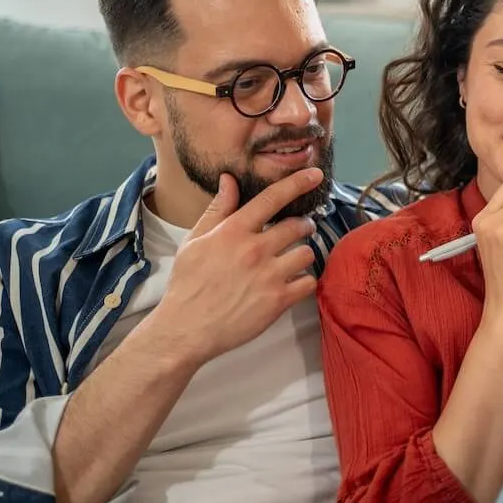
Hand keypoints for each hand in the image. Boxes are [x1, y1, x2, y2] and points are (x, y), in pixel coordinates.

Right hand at [142, 168, 325, 366]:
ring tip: (292, 259)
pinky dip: (304, 281)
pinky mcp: (278, 300)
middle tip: (299, 230)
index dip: (297, 183)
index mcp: (233, 231)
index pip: (272, 198)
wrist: (186, 329)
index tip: (315, 174)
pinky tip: (291, 283)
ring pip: (307, 252)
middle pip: (298, 225)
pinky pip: (308, 281)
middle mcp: (254, 249)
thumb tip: (229, 180)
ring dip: (303, 254)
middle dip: (303, 225)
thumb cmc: (188, 284)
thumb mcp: (195, 241)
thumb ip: (217, 210)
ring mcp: (269, 275)